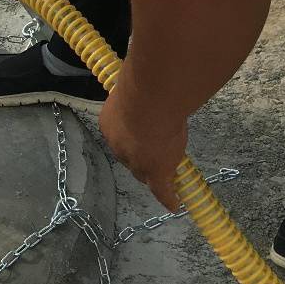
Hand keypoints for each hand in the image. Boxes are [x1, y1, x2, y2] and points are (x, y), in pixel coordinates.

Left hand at [100, 80, 186, 209]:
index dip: (132, 137)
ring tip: (165, 177)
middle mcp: (118, 146)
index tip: (142, 134)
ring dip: (154, 174)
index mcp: (109, 124)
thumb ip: (138, 91)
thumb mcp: (133, 87)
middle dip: (140, 156)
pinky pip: (162, 189)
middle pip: (129, 157)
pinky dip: (167, 197)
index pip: (121, 136)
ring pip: (144, 172)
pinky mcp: (155, 172)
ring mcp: (136, 162)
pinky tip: (174, 204)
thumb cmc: (142, 87)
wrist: (149, 102)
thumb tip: (147, 79)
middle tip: (155, 153)